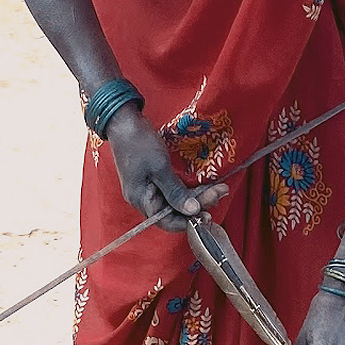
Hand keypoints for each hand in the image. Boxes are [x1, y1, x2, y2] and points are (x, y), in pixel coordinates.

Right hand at [104, 109, 226, 231]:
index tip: (209, 213)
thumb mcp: (159, 168)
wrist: (123, 121)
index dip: (189, 221)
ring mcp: (149, 189)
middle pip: (175, 211)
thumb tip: (193, 211)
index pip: (168, 222)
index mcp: (142, 200)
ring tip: (219, 188)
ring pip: (176, 201)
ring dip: (197, 196)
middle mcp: (144, 199)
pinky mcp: (153, 179)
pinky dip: (188, 189)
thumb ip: (176, 192)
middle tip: (221, 192)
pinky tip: (204, 184)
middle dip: (199, 204)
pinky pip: (173, 190)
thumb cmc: (139, 144)